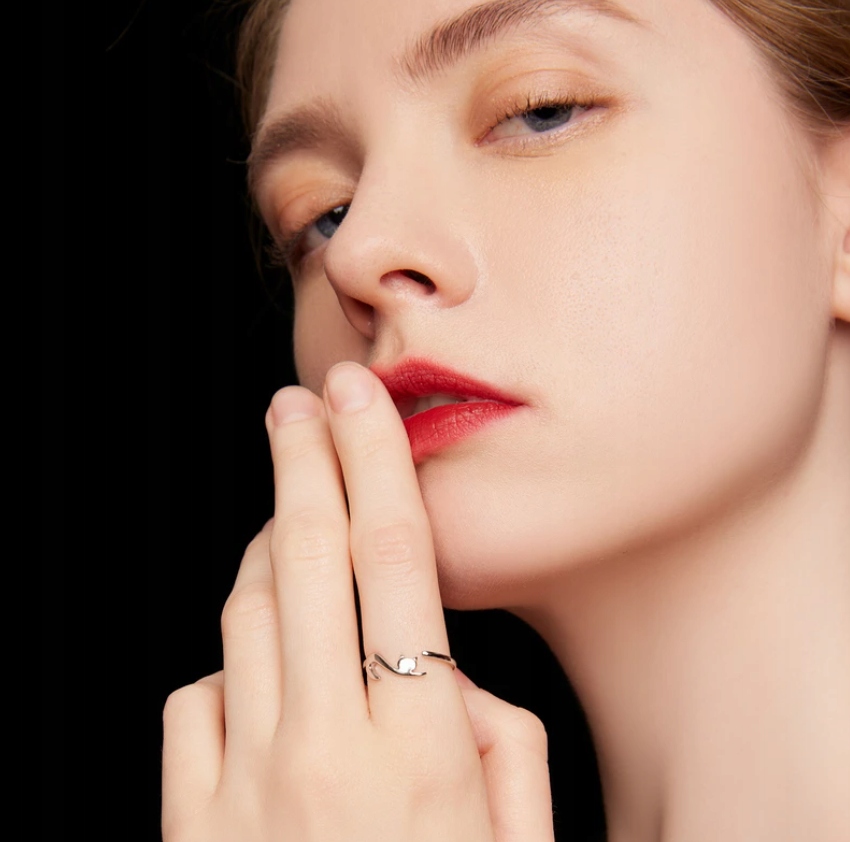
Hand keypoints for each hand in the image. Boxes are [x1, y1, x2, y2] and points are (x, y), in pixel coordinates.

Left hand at [162, 362, 553, 840]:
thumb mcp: (517, 839)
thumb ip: (499, 737)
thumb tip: (450, 666)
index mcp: (421, 750)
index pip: (396, 560)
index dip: (375, 462)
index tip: (357, 398)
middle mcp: (323, 750)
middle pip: (308, 559)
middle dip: (303, 461)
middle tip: (297, 403)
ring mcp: (244, 784)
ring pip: (246, 611)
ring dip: (271, 549)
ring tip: (292, 521)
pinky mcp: (190, 818)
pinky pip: (199, 693)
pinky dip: (233, 664)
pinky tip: (265, 678)